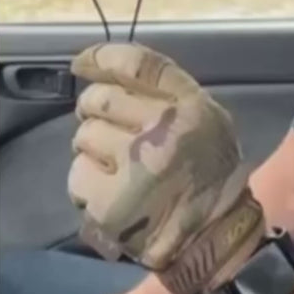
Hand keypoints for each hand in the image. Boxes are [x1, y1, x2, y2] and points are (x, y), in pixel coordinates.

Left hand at [68, 43, 264, 293]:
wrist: (215, 235)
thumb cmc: (211, 174)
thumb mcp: (209, 120)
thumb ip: (171, 96)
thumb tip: (113, 77)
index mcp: (191, 107)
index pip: (138, 65)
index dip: (103, 58)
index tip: (83, 63)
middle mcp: (165, 129)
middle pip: (99, 98)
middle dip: (96, 111)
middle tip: (109, 130)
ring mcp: (136, 165)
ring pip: (83, 135)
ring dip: (94, 149)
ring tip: (117, 167)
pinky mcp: (111, 202)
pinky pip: (77, 173)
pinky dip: (88, 182)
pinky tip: (111, 193)